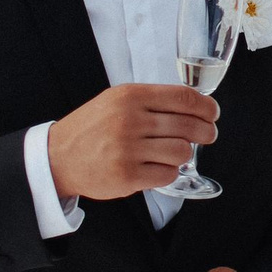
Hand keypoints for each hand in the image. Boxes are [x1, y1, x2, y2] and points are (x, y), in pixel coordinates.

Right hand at [47, 82, 217, 203]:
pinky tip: (159, 168)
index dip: (206, 107)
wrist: (59, 157)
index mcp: (130, 96)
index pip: (183, 97)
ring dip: (184, 154)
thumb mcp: (116, 100)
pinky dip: (169, 172)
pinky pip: (168, 174)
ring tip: (175, 153)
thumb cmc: (92, 128)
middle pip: (188, 126)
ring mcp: (128, 148)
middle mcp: (130, 120)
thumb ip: (151, 100)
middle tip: (207, 136)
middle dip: (205, 132)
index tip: (212, 114)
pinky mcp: (127, 175)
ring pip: (182, 151)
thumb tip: (194, 105)